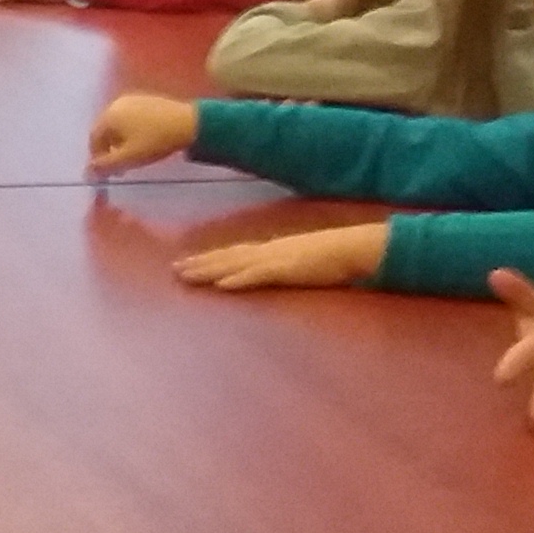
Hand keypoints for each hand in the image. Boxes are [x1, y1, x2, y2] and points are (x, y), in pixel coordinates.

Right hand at [86, 95, 200, 176]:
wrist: (188, 123)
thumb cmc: (154, 141)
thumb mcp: (128, 158)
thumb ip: (105, 166)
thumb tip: (87, 172)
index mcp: (108, 116)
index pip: (93, 139)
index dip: (97, 158)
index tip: (108, 173)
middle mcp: (116, 104)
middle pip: (105, 130)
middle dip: (109, 149)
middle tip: (119, 167)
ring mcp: (133, 99)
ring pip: (118, 124)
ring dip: (120, 141)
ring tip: (132, 155)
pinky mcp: (147, 99)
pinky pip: (131, 117)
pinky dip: (131, 131)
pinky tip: (143, 140)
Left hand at [173, 221, 391, 291]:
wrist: (358, 247)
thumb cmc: (338, 257)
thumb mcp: (307, 263)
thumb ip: (290, 269)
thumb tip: (277, 275)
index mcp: (275, 250)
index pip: (237, 253)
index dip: (213, 258)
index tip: (190, 262)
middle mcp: (270, 251)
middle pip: (228, 256)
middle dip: (201, 263)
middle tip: (174, 269)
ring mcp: (276, 259)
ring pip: (234, 264)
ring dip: (209, 270)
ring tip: (185, 275)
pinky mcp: (286, 269)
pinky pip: (257, 275)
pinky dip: (237, 279)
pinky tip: (219, 285)